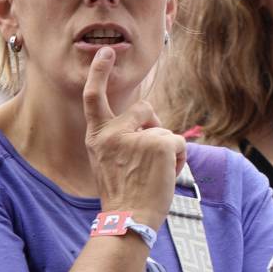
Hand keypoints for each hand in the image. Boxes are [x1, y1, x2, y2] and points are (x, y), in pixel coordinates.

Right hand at [84, 47, 185, 229]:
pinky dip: (178, 159)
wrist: (129, 220)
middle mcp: (113, 132)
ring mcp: (137, 135)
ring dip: (166, 151)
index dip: (99, 72)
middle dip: (154, 127)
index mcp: (97, 136)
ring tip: (153, 175)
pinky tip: (165, 176)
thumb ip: (120, 138)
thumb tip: (149, 122)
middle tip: (148, 159)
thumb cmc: (122, 195)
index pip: (94, 98)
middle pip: (144, 110)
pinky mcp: (159, 141)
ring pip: (163, 130)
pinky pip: (178, 142)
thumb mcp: (108, 161)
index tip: (106, 51)